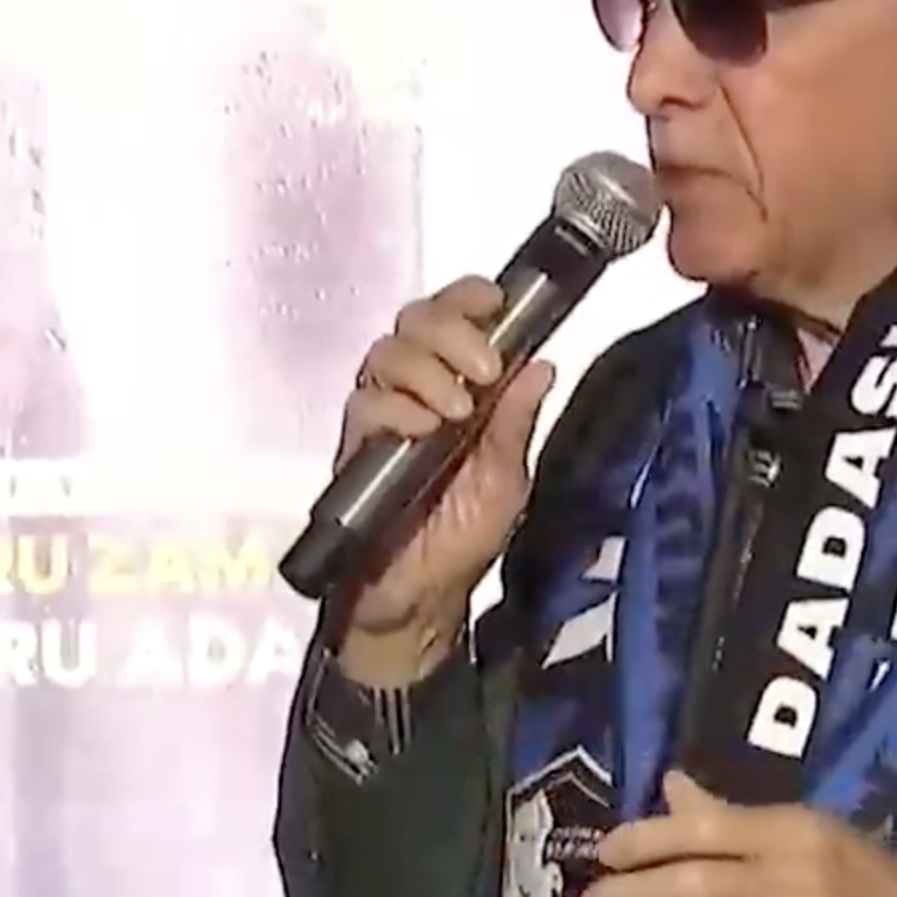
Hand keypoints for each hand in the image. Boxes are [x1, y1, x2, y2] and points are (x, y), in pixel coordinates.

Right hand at [334, 278, 554, 652]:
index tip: (496, 300)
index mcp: (459, 387)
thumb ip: (516, 424)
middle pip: (414, 320)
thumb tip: (541, 364)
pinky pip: (363, 402)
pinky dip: (396, 405)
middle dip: (451, 330)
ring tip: (457, 410)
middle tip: (485, 368)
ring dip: (427, 369)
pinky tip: (422, 429)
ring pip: (386, 352)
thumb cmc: (464, 538)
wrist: (420, 598)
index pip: (453, 318)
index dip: (468, 298)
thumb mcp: (507, 481)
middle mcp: (416, 390)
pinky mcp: (355, 446)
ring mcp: (383, 415)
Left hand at [582, 772, 896, 896]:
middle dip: (628, 895)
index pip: (701, 830)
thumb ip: (736, 818)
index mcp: (789, 832)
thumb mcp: (810, 834)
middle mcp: (783, 879)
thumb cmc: (869, 881)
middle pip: (687, 884)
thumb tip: (672, 787)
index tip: (606, 851)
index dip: (644, 840)